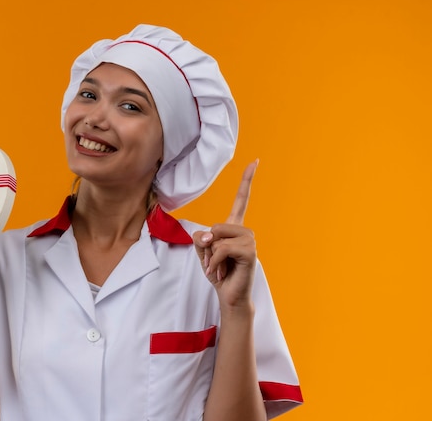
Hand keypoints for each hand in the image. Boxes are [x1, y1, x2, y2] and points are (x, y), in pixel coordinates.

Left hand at [193, 161, 257, 308]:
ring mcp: (250, 241)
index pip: (241, 200)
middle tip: (214, 263)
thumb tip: (210, 235)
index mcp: (234, 228)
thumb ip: (202, 238)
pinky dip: (215, 263)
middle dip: (208, 247)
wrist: (228, 296)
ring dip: (212, 257)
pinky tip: (220, 274)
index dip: (247, 180)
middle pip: (216, 225)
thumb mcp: (204, 252)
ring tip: (219, 269)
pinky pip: (222, 250)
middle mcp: (245, 231)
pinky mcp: (250, 253)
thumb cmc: (218, 273)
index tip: (255, 161)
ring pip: (218, 238)